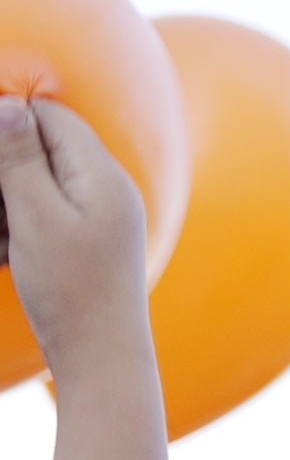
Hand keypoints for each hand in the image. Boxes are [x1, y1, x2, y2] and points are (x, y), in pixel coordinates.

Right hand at [0, 97, 152, 381]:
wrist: (102, 355)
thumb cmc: (72, 288)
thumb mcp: (35, 215)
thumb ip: (21, 157)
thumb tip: (9, 105)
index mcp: (103, 175)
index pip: (49, 117)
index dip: (7, 127)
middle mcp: (109, 189)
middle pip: (42, 148)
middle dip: (6, 175)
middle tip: (5, 218)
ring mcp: (102, 215)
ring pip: (36, 184)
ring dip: (8, 206)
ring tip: (8, 241)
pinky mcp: (88, 240)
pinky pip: (42, 214)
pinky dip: (18, 228)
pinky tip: (10, 253)